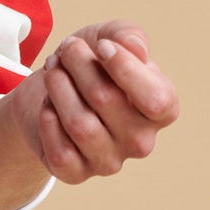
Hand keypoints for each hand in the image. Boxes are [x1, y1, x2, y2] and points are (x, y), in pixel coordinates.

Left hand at [11, 20, 178, 185]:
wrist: (49, 90)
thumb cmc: (90, 64)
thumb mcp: (109, 38)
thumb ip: (128, 36)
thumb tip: (134, 49)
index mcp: (162, 108)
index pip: (156, 99)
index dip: (124, 67)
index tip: (100, 45)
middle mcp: (141, 141)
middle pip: (106, 99)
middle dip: (78, 64)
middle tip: (67, 49)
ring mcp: (110, 161)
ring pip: (79, 125)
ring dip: (57, 87)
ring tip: (53, 71)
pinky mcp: (76, 174)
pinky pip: (60, 152)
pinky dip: (47, 121)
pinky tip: (49, 107)